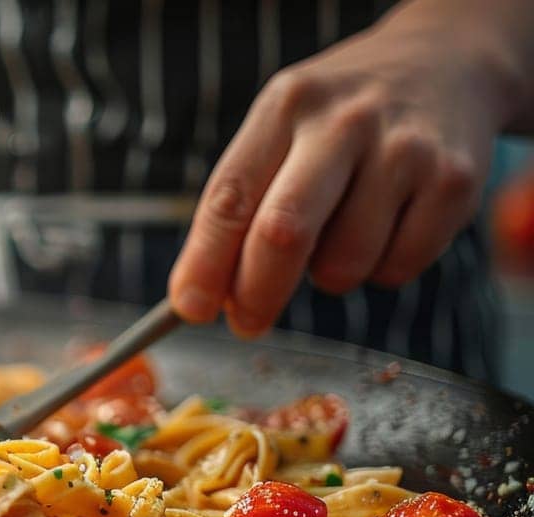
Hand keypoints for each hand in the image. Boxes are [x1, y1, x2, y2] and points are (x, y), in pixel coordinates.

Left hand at [167, 10, 520, 336]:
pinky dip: (381, 270)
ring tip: (339, 235)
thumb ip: (243, 200)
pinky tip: (387, 227)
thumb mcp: (284, 124)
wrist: (447, 62)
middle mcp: (344, 123)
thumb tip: (200, 293)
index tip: (191, 308)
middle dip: (256, 293)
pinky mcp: (455, 183)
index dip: (204, 262)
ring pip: (342, 264)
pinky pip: (397, 268)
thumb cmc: (340, 115)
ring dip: (328, 276)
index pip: (230, 196)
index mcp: (286, 106)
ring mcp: (405, 150)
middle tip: (246, 323)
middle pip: (283, 233)